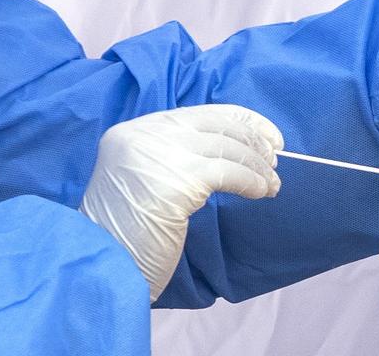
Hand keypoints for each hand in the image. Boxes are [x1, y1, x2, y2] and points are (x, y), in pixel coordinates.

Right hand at [79, 105, 283, 301]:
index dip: (240, 121)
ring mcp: (160, 154)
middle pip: (216, 125)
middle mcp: (145, 135)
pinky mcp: (179, 181)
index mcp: (134, 131)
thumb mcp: (142, 180)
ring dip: (258, 166)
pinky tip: (262, 193)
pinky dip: (252, 182)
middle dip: (254, 141)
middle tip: (275, 159)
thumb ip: (173, 158)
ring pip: (227, 148)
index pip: (199, 113)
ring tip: (272, 184)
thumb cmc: (125, 234)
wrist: (103, 265)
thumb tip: (231, 151)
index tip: (267, 136)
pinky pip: (230, 173)